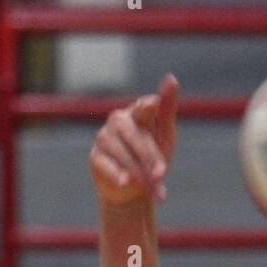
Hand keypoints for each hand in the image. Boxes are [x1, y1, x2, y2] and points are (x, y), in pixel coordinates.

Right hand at [89, 72, 178, 207]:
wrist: (133, 189)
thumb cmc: (151, 158)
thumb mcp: (164, 134)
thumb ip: (167, 109)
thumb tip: (171, 77)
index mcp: (138, 113)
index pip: (144, 108)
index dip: (148, 108)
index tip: (152, 105)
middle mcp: (119, 121)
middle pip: (134, 135)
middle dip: (149, 156)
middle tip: (161, 174)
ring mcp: (104, 138)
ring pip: (122, 152)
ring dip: (138, 171)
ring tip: (151, 187)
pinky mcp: (95, 157)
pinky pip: (106, 165)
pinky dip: (117, 174)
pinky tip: (126, 182)